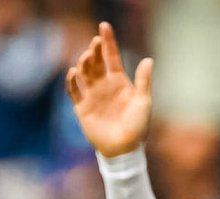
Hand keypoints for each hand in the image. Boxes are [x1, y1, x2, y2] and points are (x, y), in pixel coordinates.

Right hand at [65, 21, 152, 157]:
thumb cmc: (137, 127)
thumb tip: (148, 60)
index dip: (108, 41)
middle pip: (95, 63)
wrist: (124, 150)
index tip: (104, 26)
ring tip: (85, 58)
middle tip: (94, 43)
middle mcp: (104, 86)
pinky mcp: (82, 109)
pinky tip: (73, 73)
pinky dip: (72, 82)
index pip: (111, 56)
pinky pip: (74, 92)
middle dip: (93, 51)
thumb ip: (143, 81)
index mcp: (119, 81)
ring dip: (83, 63)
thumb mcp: (143, 102)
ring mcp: (92, 96)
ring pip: (84, 74)